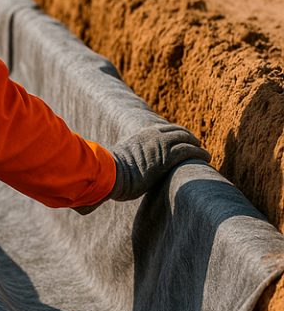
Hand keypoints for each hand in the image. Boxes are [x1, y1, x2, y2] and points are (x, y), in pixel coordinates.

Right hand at [75, 124, 209, 213]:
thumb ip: (115, 167)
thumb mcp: (113, 166)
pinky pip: (189, 150)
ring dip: (197, 144)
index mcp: (138, 136)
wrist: (109, 175)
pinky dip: (200, 152)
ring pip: (186, 138)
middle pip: (176, 131)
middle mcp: (150, 136)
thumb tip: (103, 181)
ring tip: (205, 153)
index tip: (179, 140)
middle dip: (187, 136)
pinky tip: (207, 158)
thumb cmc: (107, 176)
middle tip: (196, 144)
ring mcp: (160, 144)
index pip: (161, 129)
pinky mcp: (168, 156)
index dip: (172, 134)